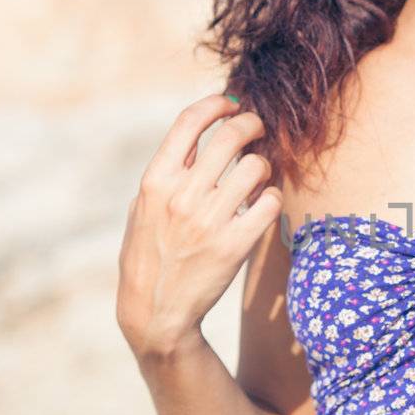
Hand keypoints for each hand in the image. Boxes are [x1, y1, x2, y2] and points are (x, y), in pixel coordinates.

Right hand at [116, 92, 282, 359]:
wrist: (155, 311)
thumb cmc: (148, 255)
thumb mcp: (142, 208)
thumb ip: (168, 174)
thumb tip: (197, 139)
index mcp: (155, 181)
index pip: (189, 122)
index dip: (216, 105)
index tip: (231, 104)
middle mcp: (182, 195)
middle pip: (230, 136)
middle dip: (251, 125)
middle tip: (258, 129)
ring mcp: (209, 220)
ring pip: (256, 167)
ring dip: (263, 166)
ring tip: (258, 176)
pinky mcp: (234, 245)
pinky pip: (269, 203)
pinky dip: (272, 198)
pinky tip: (264, 204)